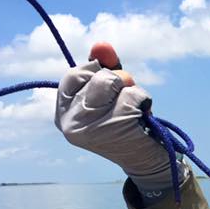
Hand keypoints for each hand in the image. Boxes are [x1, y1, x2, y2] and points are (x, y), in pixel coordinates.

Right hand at [55, 42, 170, 183]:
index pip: (73, 76)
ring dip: (130, 88)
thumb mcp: (113, 96)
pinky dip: (143, 99)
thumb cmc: (127, 125)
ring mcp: (91, 127)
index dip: (96, 72)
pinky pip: (131, 95)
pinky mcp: (115, 128)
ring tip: (135, 107)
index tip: (109, 86)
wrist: (146, 162)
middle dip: (118, 79)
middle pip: (95, 76)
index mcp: (63, 115)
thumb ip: (105, 69)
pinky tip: (143, 116)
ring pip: (111, 82)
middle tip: (126, 98)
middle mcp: (71, 123)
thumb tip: (101, 46)